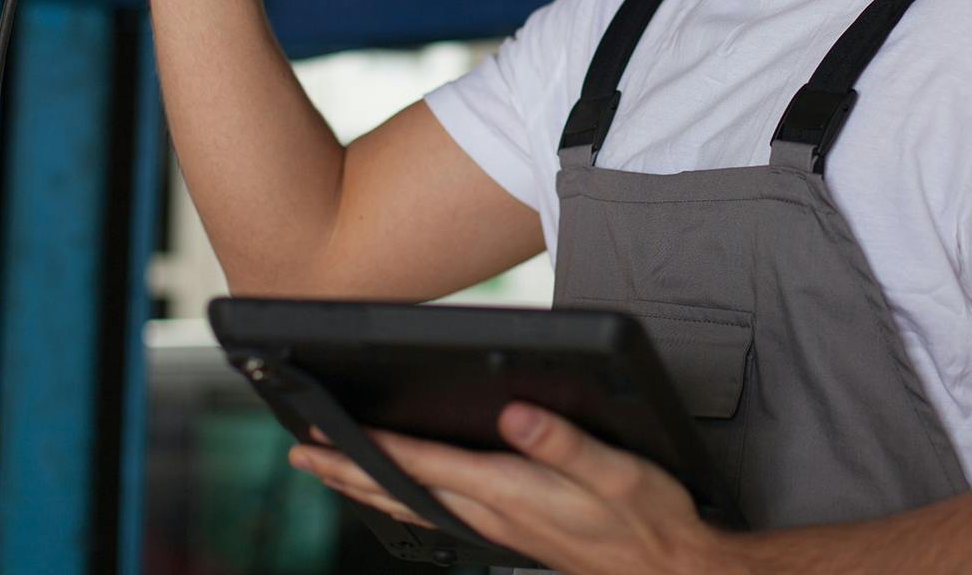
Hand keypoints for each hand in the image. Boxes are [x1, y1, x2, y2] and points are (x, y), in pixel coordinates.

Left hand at [290, 404, 735, 574]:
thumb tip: (514, 414)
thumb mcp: (616, 471)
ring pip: (416, 505)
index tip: (324, 434)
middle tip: (299, 454)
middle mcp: (493, 512)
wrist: (673, 570)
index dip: (369, 448)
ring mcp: (499, 527)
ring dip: (369, 486)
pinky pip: (438, 513)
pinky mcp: (511, 532)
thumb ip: (563, 441)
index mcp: (509, 490)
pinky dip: (407, 498)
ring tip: (333, 469)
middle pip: (402, 490)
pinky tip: (405, 493)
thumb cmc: (649, 521)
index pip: (421, 465)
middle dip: (347, 470)